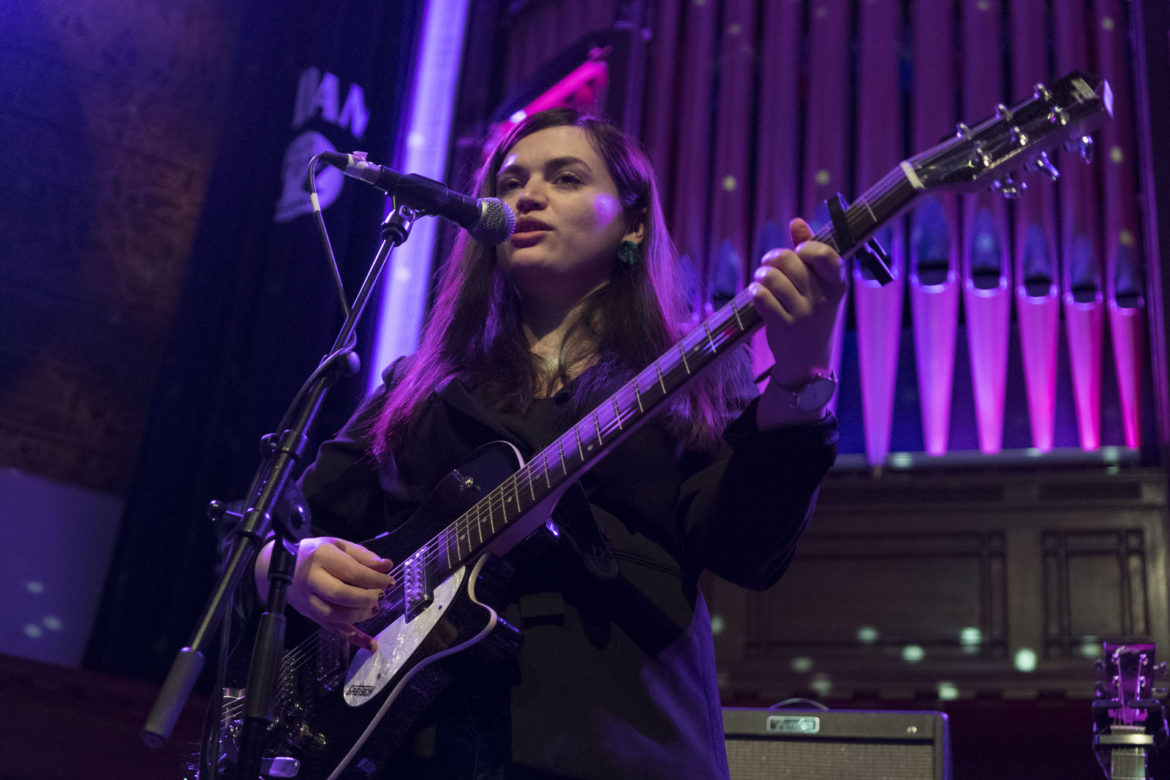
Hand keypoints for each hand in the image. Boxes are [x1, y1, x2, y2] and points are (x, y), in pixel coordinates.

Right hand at [254, 536, 394, 650]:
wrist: (278, 566)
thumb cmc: (314, 553)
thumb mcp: (338, 545)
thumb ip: (363, 555)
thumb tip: (386, 566)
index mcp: (322, 557)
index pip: (352, 571)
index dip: (374, 579)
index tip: (390, 582)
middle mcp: (312, 579)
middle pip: (340, 594)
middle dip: (366, 598)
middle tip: (380, 596)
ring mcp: (309, 600)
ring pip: (334, 615)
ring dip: (360, 615)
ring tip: (374, 609)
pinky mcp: (310, 615)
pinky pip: (332, 629)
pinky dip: (353, 638)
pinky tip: (370, 644)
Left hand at [750, 218, 845, 425]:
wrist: (807, 360)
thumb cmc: (811, 313)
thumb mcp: (819, 286)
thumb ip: (810, 251)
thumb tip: (796, 222)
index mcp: (836, 285)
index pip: (826, 256)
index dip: (807, 247)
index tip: (798, 251)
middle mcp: (822, 299)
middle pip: (790, 260)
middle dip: (772, 258)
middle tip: (768, 265)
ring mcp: (803, 314)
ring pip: (771, 277)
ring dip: (760, 275)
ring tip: (760, 280)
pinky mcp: (783, 327)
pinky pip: (761, 297)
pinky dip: (754, 292)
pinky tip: (755, 294)